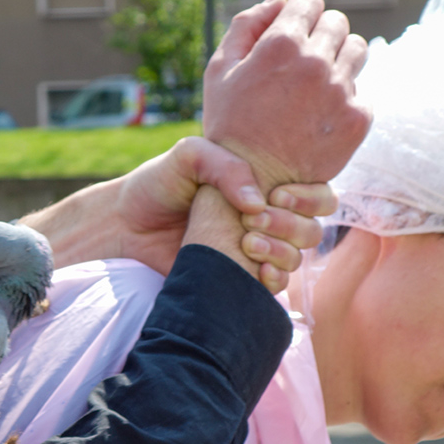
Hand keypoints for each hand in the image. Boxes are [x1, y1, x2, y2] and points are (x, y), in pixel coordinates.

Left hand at [21, 138, 333, 287]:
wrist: (126, 228)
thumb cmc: (157, 185)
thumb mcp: (188, 158)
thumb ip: (225, 165)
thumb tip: (257, 202)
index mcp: (265, 186)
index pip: (316, 193)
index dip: (308, 197)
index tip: (274, 197)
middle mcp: (268, 219)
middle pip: (312, 228)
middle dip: (292, 225)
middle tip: (252, 221)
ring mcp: (256, 251)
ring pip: (297, 258)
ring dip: (281, 252)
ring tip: (246, 243)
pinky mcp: (240, 279)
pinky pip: (275, 286)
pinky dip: (273, 280)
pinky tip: (254, 271)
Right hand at [203, 0, 370, 195]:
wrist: (253, 184)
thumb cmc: (230, 127)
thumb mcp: (220, 72)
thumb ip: (246, 25)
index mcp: (280, 44)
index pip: (310, 1)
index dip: (300, 15)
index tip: (294, 34)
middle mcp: (315, 62)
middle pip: (337, 22)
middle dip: (321, 35)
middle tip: (304, 63)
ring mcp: (340, 91)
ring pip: (357, 50)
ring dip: (339, 60)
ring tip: (317, 86)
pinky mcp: (358, 118)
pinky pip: (362, 91)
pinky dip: (345, 99)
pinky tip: (322, 117)